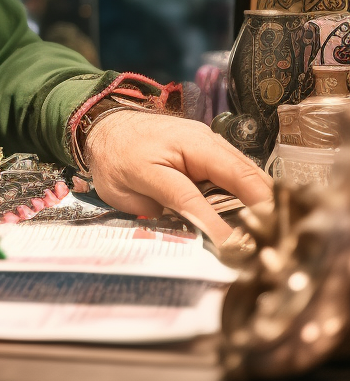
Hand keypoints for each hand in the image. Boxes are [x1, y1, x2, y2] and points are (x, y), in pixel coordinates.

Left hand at [85, 111, 272, 245]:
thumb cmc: (114, 158)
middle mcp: (204, 142)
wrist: (104, 125)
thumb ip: (166, 208)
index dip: (224, 228)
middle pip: (246, 177)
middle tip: (277, 246)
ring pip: (250, 173)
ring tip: (276, 236)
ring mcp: (212, 143)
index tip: (238, 255)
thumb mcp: (130, 189)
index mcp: (180, 151)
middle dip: (265, 211)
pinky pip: (241, 171)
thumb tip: (202, 235)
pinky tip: (260, 217)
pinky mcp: (214, 149)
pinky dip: (253, 193)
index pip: (206, 195)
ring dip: (265, 202)